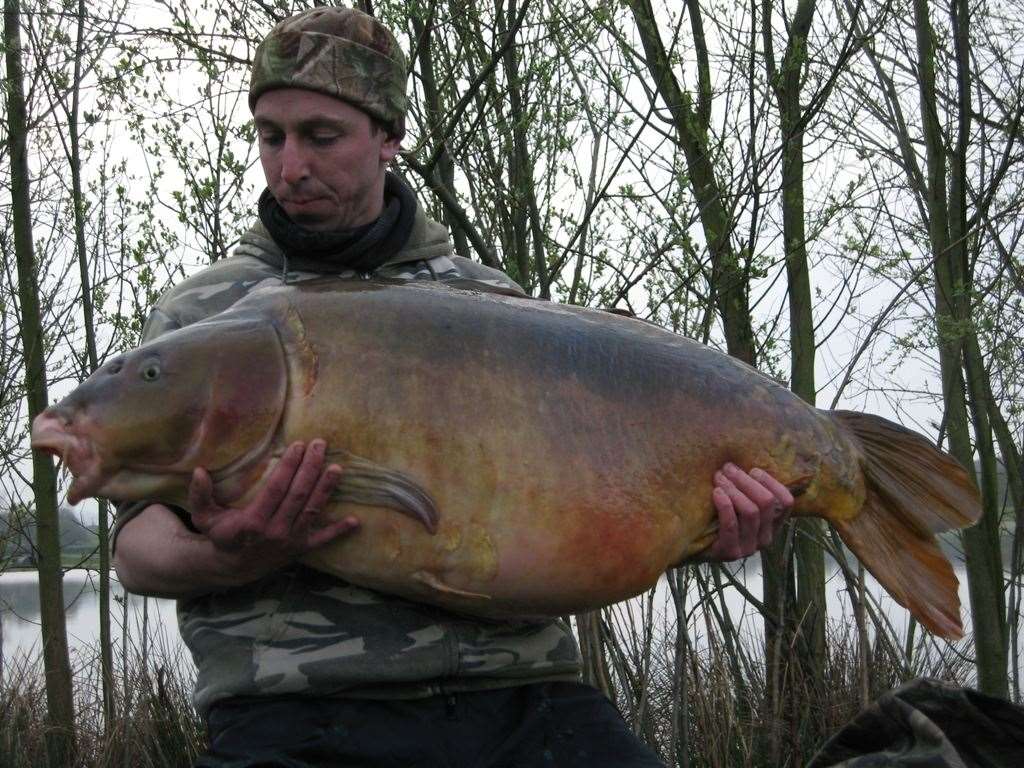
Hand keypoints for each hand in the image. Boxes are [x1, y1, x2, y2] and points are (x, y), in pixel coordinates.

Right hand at [188, 439, 357, 581]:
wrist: (233, 569)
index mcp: (253, 522)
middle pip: (299, 495)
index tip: (298, 445)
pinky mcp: (301, 550)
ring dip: (326, 488)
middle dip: (311, 467)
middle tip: (320, 444)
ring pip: (313, 510)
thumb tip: (198, 470)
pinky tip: (355, 521)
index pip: (277, 488)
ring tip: (338, 467)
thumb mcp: (204, 516)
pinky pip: (323, 540)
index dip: (289, 466)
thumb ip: (199, 494)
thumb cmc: (221, 535)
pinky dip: (339, 532)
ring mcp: (291, 542)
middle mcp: (276, 532)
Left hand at [705, 463, 792, 561]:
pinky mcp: (731, 552)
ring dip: (733, 489)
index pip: (786, 502)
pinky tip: (716, 492)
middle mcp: (766, 537)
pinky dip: (725, 505)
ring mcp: (749, 547)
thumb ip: (747, 489)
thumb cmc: (717, 515)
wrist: (692, 544)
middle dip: (746, 481)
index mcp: (772, 524)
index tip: (753, 470)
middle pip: (766, 502)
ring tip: (718, 477)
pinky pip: (731, 525)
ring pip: (750, 511)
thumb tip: (743, 461)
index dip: (772, 482)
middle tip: (727, 468)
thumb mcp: (738, 502)